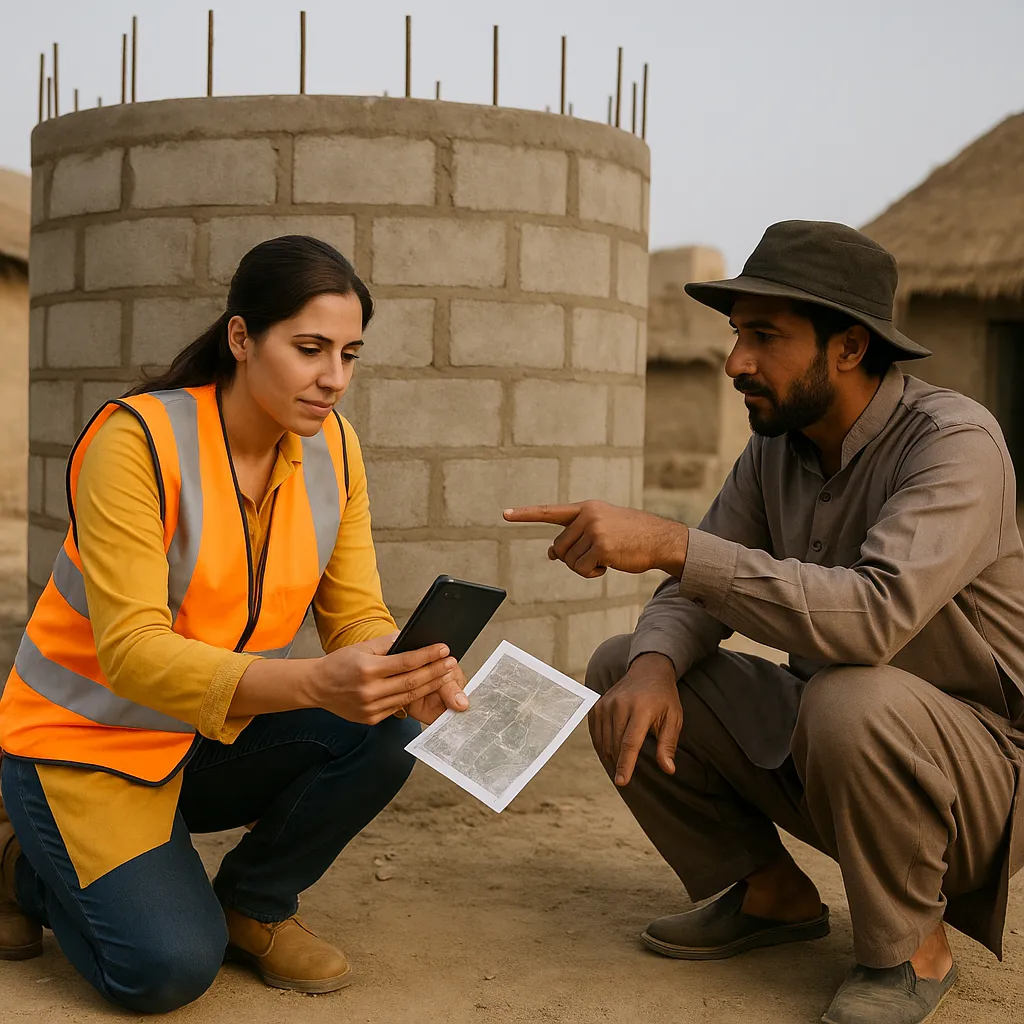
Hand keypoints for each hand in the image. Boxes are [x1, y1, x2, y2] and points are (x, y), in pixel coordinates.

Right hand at [311, 632, 459, 724]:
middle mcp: (369, 691)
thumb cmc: (339, 664)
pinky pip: (398, 707)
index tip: (444, 649)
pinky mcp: (371, 719)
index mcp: (367, 669)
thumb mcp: (361, 647)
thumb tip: (410, 637)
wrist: (317, 687)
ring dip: (430, 685)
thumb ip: (387, 644)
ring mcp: (370, 708)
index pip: (406, 662)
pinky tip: (425, 688)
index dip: (428, 656)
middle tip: (451, 663)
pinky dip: (412, 698)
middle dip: (435, 671)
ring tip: (445, 675)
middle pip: (411, 682)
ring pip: (408, 697)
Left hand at [503, 500, 687, 577]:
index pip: (550, 511)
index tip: (505, 513)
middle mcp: (587, 515)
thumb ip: (575, 536)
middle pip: (559, 547)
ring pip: (569, 561)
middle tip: (595, 556)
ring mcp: (594, 529)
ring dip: (585, 567)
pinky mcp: (602, 545)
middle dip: (572, 558)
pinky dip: (593, 573)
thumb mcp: (601, 530)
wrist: (660, 539)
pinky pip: (583, 569)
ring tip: (607, 557)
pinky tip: (609, 565)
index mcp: (586, 508)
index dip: (526, 514)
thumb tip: (549, 552)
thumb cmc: (630, 536)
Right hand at [589, 653, 681, 786]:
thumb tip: (668, 769)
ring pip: (604, 742)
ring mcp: (606, 704)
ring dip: (612, 756)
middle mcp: (620, 705)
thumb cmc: (664, 698)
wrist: (648, 671)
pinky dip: (603, 746)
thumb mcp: (674, 719)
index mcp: (641, 709)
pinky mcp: (597, 705)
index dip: (625, 765)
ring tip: (622, 760)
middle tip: (628, 773)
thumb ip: (668, 745)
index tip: (622, 781)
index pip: (630, 743)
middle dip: (620, 763)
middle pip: (615, 745)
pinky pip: (596, 734)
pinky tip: (612, 749)